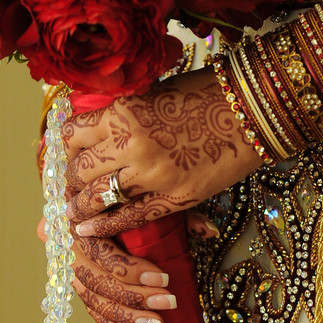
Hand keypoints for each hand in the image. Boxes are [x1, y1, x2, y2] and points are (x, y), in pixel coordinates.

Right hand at [37, 209, 218, 322]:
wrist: (94, 199)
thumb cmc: (127, 199)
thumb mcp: (153, 201)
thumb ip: (180, 215)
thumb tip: (211, 231)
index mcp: (88, 220)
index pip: (104, 251)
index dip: (132, 269)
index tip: (164, 278)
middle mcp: (74, 245)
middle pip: (99, 279)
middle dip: (135, 296)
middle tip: (169, 303)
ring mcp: (73, 266)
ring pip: (94, 298)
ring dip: (126, 315)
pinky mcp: (78, 284)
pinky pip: (90, 308)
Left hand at [62, 67, 261, 239]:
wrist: (255, 110)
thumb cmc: (209, 93)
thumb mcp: (157, 92)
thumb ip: (127, 112)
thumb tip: (100, 126)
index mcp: (125, 111)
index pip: (73, 133)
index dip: (67, 145)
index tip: (70, 151)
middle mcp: (132, 144)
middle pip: (79, 169)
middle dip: (73, 177)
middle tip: (74, 181)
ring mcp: (153, 174)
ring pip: (98, 196)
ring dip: (82, 204)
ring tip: (73, 210)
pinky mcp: (176, 197)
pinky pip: (130, 217)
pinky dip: (106, 225)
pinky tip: (89, 229)